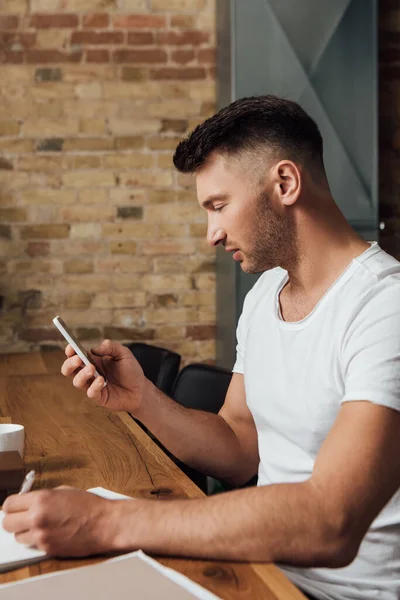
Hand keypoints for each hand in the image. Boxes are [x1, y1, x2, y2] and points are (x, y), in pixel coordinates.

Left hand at [2, 487, 123, 556]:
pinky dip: (38, 540)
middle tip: (21, 518)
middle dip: (13, 520)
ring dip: (25, 532)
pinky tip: (51, 533)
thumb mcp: (64, 491)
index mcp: (42, 499)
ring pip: (18, 537)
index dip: (11, 506)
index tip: (14, 507)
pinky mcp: (47, 549)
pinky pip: (33, 545)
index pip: (9, 504)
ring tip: (40, 527)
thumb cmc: (89, 506)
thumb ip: (43, 497)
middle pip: (7, 523)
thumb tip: (29, 501)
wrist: (104, 523)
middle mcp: (38, 517)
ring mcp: (41, 535)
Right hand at [61, 340, 146, 413]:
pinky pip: (90, 393)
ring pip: (77, 382)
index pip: (75, 355)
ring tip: (92, 369)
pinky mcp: (99, 397)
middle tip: (78, 359)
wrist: (141, 389)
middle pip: (69, 370)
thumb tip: (95, 349)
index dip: (70, 351)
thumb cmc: (131, 370)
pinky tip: (103, 381)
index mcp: (93, 360)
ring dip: (82, 374)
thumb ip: (111, 348)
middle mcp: (90, 373)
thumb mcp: (124, 354)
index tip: (71, 347)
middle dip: (69, 364)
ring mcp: (93, 385)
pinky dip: (94, 386)